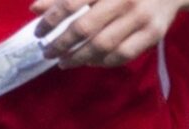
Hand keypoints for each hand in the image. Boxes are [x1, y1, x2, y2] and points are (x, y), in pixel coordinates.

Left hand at [32, 0, 184, 66]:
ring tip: (64, 61)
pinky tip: (90, 61)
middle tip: (48, 52)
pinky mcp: (153, 34)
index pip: (71, 3)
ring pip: (103, 45)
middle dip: (62, 43)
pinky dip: (104, 61)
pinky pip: (124, 55)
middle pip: (85, 28)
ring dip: (80, 57)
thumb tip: (35, 9)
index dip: (51, 20)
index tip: (38, 33)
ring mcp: (140, 18)